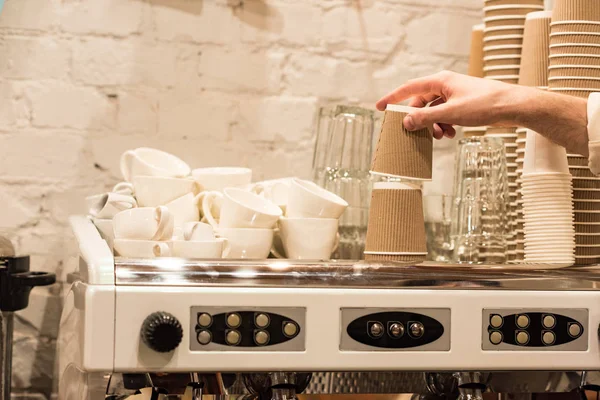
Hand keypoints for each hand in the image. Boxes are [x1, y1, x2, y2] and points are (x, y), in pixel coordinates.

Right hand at [376, 71, 530, 139]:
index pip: (409, 88)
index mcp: (440, 81)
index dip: (392, 98)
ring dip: (433, 125)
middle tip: (416, 132)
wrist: (512, 106)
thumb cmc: (484, 104)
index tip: (379, 107)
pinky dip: (445, 125)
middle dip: (419, 119)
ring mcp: (454, 94)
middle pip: (421, 103)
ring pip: (434, 111)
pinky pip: (445, 114)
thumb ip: (426, 118)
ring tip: (441, 136)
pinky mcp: (463, 104)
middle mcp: (445, 85)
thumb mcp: (450, 113)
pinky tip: (452, 134)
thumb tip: (406, 122)